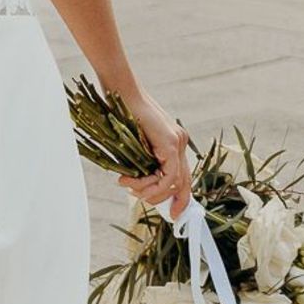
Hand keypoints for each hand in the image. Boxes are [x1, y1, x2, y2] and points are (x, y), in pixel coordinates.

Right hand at [115, 89, 193, 219]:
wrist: (120, 90)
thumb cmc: (121, 112)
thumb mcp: (133, 141)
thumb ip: (141, 159)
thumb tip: (136, 184)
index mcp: (173, 141)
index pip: (182, 177)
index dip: (180, 199)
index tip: (172, 214)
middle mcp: (180, 142)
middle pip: (183, 184)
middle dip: (165, 200)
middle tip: (139, 198)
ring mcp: (178, 141)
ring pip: (174, 183)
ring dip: (150, 192)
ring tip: (129, 186)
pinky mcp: (171, 142)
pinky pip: (169, 176)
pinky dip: (153, 185)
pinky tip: (134, 183)